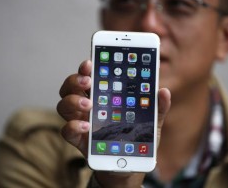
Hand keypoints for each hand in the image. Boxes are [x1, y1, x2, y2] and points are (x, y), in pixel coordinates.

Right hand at [57, 60, 170, 186]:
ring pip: (64, 104)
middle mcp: (88, 105)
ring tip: (89, 105)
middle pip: (71, 86)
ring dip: (73, 101)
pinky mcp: (79, 139)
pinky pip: (66, 130)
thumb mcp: (151, 121)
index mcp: (103, 95)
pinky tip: (86, 127)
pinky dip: (72, 126)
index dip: (86, 67)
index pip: (90, 76)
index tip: (90, 62)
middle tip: (88, 82)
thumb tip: (163, 91)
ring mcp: (81, 121)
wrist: (129, 164)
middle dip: (75, 80)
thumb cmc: (137, 138)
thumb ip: (157, 107)